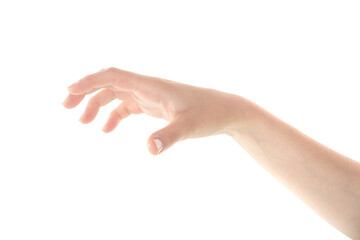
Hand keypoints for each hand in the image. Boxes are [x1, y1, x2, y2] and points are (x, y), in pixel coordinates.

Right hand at [63, 67, 248, 154]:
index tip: (69, 91)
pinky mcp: (154, 106)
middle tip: (67, 108)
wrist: (225, 111)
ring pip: (116, 94)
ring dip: (97, 104)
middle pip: (109, 83)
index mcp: (151, 85)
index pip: (113, 75)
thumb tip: (148, 150)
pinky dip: (114, 114)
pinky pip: (127, 106)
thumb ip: (169, 136)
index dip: (89, 81)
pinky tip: (107, 129)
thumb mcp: (189, 126)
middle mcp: (147, 87)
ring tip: (84, 123)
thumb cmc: (209, 114)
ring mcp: (150, 96)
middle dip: (86, 92)